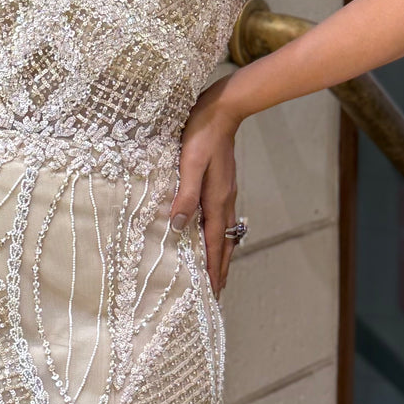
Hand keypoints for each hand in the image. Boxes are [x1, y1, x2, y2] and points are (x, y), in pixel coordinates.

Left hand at [168, 73, 242, 297]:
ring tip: (217, 271)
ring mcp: (225, 193)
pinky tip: (211, 234)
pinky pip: (222, 219)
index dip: (212, 268)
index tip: (212, 292)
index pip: (214, 243)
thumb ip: (184, 195)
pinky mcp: (222, 184)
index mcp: (216, 200)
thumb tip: (177, 227)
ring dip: (221, 254)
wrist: (221, 111)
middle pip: (225, 243)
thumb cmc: (200, 135)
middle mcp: (224, 201)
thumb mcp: (189, 164)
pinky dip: (219, 236)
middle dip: (221, 268)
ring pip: (226, 232)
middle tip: (217, 292)